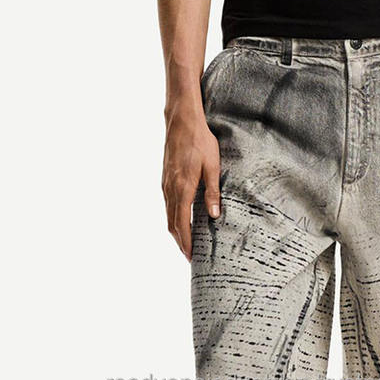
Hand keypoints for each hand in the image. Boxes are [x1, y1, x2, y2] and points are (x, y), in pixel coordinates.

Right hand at [162, 100, 221, 260]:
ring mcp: (165, 185)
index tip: (191, 257)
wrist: (181, 121)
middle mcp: (170, 189)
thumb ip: (212, 192)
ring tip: (187, 245)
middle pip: (172, 225)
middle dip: (180, 243)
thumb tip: (214, 216)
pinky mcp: (165, 180)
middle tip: (190, 258)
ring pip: (168, 216)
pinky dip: (174, 219)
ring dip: (176, 233)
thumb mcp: (212, 167)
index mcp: (182, 188)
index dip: (186, 243)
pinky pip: (168, 206)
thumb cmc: (200, 142)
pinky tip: (182, 223)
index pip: (181, 224)